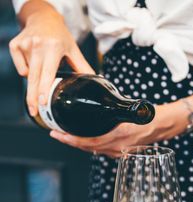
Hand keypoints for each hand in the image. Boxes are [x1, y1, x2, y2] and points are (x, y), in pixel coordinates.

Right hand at [9, 0, 93, 115]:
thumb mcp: (73, 49)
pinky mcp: (15, 45)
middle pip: (34, 78)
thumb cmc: (59, 36)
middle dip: (33, 97)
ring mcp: (25, 45)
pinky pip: (20, 68)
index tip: (42, 103)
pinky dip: (26, 69)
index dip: (44, 89)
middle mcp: (38, 45)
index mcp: (54, 47)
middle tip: (34, 111)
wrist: (42, 17)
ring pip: (27, 74)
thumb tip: (96, 81)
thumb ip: (83, 67)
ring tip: (43, 66)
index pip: (48, 73)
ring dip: (35, 78)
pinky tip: (33, 61)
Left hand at [50, 101, 187, 157]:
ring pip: (94, 149)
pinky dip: (89, 145)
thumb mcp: (136, 109)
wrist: (165, 125)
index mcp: (121, 137)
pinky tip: (83, 139)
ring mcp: (120, 152)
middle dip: (70, 142)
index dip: (73, 140)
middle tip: (55, 133)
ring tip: (65, 136)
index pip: (90, 142)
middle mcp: (118, 148)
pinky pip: (101, 149)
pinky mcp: (121, 151)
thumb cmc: (151, 116)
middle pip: (88, 148)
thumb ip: (122, 108)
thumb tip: (107, 102)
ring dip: (78, 144)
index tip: (58, 134)